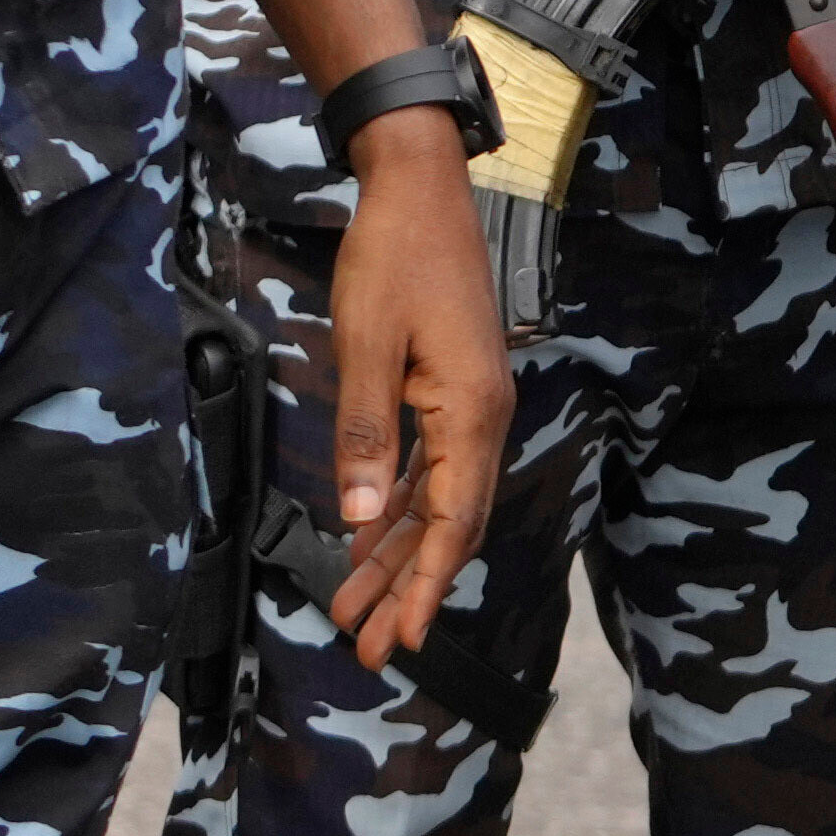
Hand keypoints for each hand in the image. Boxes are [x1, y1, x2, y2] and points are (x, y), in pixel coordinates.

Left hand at [313, 116, 511, 672]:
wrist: (419, 187)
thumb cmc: (394, 254)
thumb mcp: (365, 344)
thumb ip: (364, 434)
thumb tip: (357, 519)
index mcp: (470, 412)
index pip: (453, 521)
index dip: (427, 586)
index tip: (405, 639)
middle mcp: (480, 418)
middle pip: (449, 525)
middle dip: (408, 589)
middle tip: (369, 648)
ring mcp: (467, 405)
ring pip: (436, 502)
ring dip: (398, 555)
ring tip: (355, 607)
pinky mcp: (449, 391)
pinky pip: (428, 469)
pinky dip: (399, 509)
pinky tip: (369, 537)